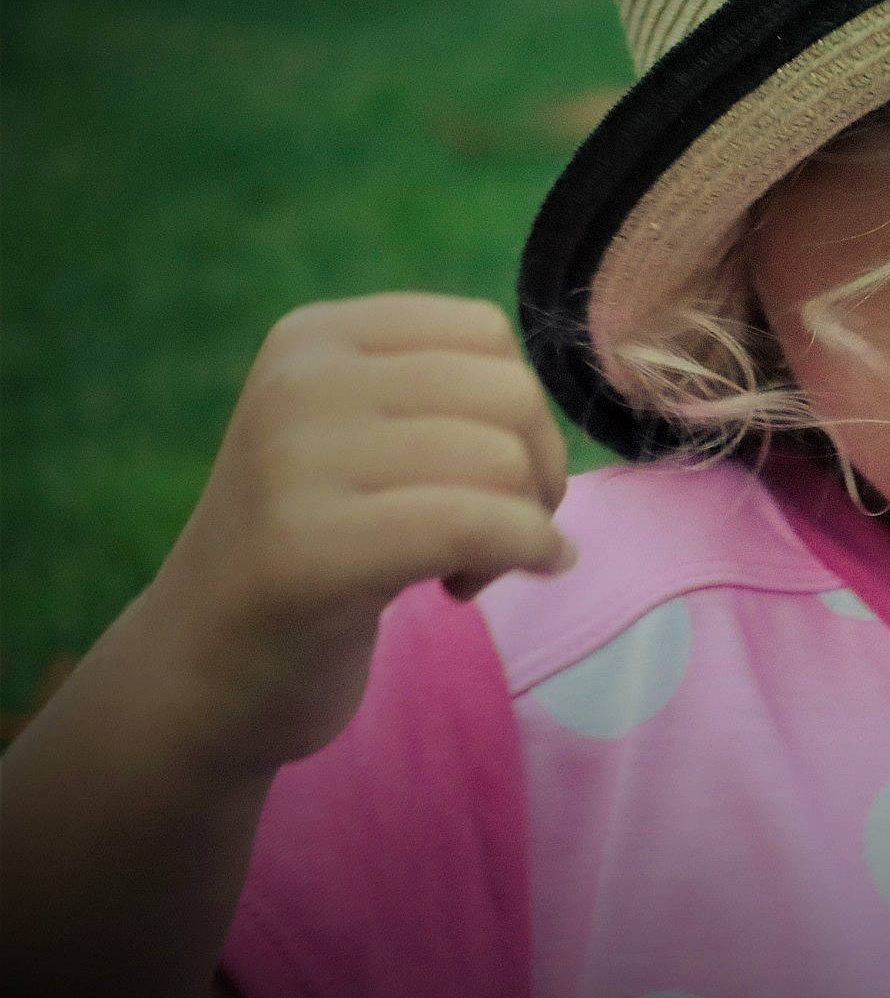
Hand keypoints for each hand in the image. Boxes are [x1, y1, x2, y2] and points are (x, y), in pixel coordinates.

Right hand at [142, 293, 574, 773]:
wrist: (205, 664)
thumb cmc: (323, 546)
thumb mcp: (369, 435)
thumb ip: (450, 392)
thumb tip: (575, 384)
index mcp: (315, 337)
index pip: (485, 333)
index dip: (519, 413)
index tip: (485, 477)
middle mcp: (299, 381)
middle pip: (509, 396)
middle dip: (536, 473)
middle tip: (493, 535)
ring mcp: (294, 462)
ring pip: (504, 461)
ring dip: (521, 528)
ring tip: (465, 568)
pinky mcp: (309, 550)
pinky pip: (476, 526)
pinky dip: (522, 555)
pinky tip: (478, 586)